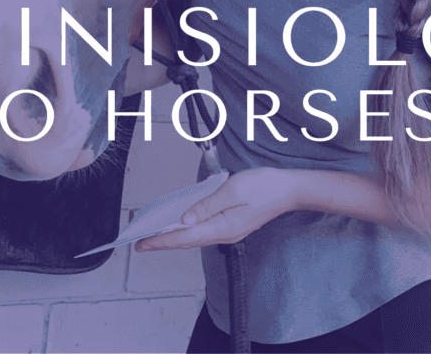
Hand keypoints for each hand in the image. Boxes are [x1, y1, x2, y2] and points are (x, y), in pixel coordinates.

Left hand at [134, 168, 298, 250]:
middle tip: (141, 242)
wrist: (289, 190)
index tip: (141, 244)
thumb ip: (208, 204)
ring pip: (196, 237)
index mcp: (223, 227)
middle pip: (188, 240)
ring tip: (156, 234)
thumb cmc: (264, 187)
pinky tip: (183, 223)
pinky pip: (205, 230)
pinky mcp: (233, 225)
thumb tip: (185, 219)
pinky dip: (189, 229)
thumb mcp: (233, 190)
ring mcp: (230, 231)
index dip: (161, 241)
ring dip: (175, 236)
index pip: (184, 237)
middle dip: (163, 241)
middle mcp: (225, 234)